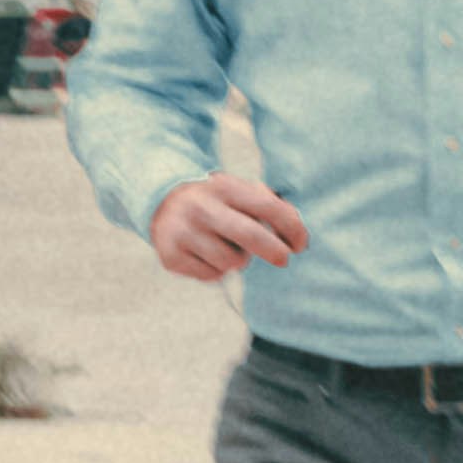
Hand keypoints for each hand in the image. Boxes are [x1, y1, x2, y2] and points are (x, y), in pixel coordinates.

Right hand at [147, 174, 308, 282]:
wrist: (162, 202)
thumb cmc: (215, 201)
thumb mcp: (237, 191)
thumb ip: (267, 205)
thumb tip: (297, 233)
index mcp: (224, 187)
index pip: (268, 207)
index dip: (292, 228)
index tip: (301, 244)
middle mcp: (201, 207)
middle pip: (251, 236)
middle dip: (274, 251)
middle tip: (283, 259)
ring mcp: (183, 232)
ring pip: (231, 262)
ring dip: (238, 260)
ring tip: (227, 247)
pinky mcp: (171, 256)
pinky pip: (212, 275)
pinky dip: (217, 270)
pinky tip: (207, 255)